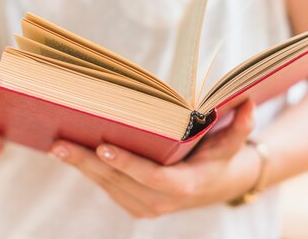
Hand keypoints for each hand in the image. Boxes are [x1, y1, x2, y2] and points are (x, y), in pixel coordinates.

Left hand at [50, 100, 261, 217]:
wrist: (215, 187)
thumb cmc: (221, 158)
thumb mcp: (232, 143)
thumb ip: (241, 126)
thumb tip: (249, 101)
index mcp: (184, 186)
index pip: (151, 177)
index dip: (126, 163)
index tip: (103, 146)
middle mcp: (161, 202)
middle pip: (118, 182)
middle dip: (87, 163)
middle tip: (59, 145)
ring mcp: (145, 207)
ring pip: (107, 186)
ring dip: (81, 166)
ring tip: (57, 145)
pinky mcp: (134, 204)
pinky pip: (107, 187)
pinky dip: (89, 170)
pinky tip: (70, 151)